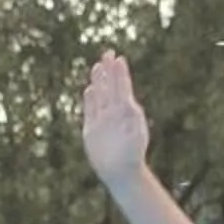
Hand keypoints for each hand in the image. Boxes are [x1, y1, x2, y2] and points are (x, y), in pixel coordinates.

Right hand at [81, 51, 150, 185]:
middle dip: (109, 70)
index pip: (122, 87)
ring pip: (100, 95)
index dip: (120, 73)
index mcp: (127, 111)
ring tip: (97, 66)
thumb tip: (127, 104)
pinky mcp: (92, 128)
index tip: (119, 58)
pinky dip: (90, 99)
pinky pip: (91, 110)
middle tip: (107, 53)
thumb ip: (129, 119)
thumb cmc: (132, 154)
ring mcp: (103, 119)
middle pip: (111, 87)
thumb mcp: (134, 134)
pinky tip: (90, 89)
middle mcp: (115, 112)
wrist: (120, 171)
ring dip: (99, 81)